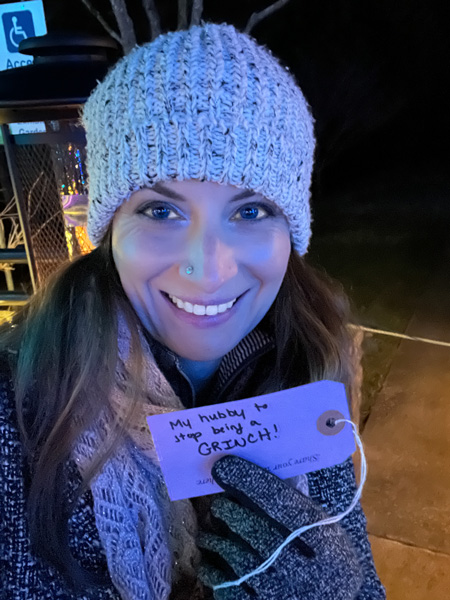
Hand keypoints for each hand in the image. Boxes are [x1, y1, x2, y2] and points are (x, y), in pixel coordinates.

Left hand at [197, 455, 362, 599]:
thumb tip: (249, 476)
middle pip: (254, 529)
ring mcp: (280, 592)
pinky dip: (213, 571)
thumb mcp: (324, 531)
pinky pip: (227, 587)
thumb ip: (295, 507)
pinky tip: (210, 561)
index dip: (250, 482)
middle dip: (229, 511)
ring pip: (236, 558)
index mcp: (324, 542)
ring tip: (210, 531)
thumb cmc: (326, 561)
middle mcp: (302, 568)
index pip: (281, 503)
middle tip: (219, 504)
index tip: (224, 465)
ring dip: (216, 540)